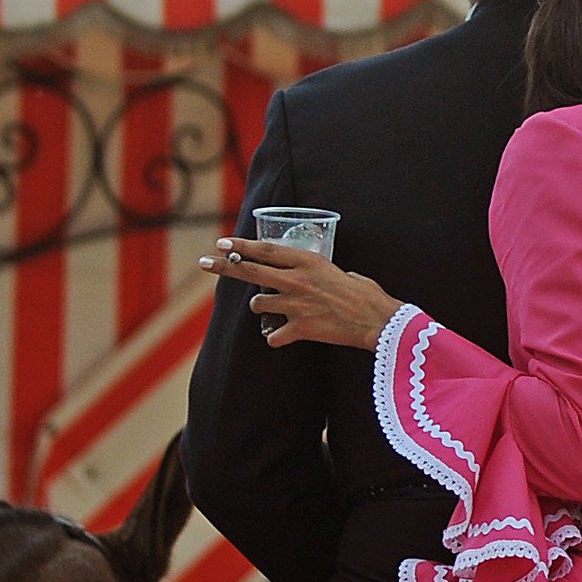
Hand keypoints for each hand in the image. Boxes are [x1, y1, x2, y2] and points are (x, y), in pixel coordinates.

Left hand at [205, 238, 403, 350]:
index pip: (266, 250)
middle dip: (223, 267)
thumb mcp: (345, 273)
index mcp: (309, 262)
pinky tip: (285, 337)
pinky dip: (277, 338)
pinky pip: (274, 336)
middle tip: (204, 263)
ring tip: (274, 309)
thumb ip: (325, 273)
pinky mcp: (300, 328)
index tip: (221, 243)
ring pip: (259, 304)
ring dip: (262, 307)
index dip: (241, 246)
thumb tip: (328, 276)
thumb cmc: (367, 296)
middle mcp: (297, 281)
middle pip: (250, 271)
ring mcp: (296, 305)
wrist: (378, 322)